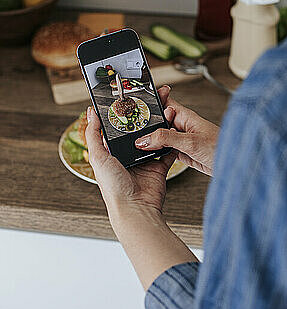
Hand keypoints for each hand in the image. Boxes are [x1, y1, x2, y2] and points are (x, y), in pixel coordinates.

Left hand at [85, 88, 176, 215]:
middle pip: (138, 131)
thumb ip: (93, 135)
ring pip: (154, 138)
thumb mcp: (98, 158)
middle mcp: (129, 155)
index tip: (131, 99)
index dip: (124, 114)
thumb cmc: (114, 189)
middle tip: (152, 102)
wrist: (135, 209)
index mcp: (113, 152)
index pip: (118, 128)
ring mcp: (145, 161)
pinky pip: (167, 152)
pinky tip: (174, 131)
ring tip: (165, 112)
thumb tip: (91, 113)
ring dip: (160, 126)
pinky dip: (172, 143)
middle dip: (145, 117)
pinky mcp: (159, 168)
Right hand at [135, 87, 218, 176]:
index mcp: (184, 116)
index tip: (136, 101)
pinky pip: (164, 149)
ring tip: (136, 142)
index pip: (164, 102)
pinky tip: (148, 154)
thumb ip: (166, 139)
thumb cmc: (220, 147)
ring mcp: (180, 139)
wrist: (232, 166)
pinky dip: (156, 151)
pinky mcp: (181, 152)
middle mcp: (181, 126)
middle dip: (146, 124)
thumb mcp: (190, 141)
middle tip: (132, 128)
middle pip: (158, 121)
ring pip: (159, 136)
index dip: (151, 100)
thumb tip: (145, 139)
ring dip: (150, 139)